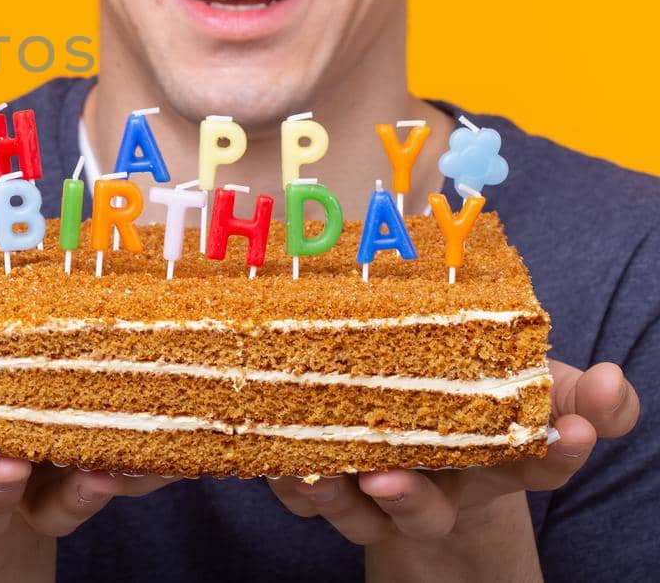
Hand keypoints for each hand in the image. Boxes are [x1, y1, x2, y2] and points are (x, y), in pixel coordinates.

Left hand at [268, 360, 639, 550]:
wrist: (412, 412)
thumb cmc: (479, 394)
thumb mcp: (537, 389)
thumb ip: (582, 395)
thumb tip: (617, 382)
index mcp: (492, 462)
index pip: (537, 464)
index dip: (561, 450)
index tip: (576, 430)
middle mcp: (435, 489)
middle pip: (425, 510)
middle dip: (409, 500)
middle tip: (387, 482)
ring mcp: (374, 490)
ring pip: (354, 511)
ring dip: (335, 497)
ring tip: (316, 473)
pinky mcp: (321, 483)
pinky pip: (300, 494)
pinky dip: (287, 484)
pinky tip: (277, 462)